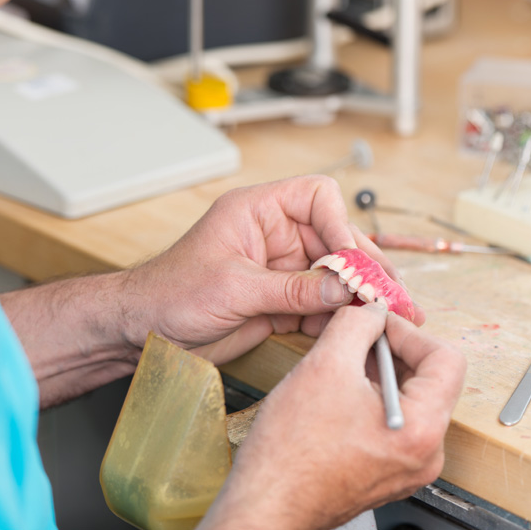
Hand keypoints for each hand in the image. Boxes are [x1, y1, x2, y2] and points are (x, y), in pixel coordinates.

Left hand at [121, 175, 422, 363]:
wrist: (140, 332)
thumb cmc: (168, 293)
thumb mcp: (233, 288)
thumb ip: (293, 289)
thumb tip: (345, 288)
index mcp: (259, 211)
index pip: (317, 197)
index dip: (340, 224)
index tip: (351, 260)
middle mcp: (275, 236)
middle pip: (336, 239)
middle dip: (364, 266)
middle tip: (390, 293)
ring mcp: (281, 270)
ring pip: (335, 276)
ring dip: (360, 296)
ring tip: (389, 315)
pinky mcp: (281, 302)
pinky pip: (321, 306)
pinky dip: (340, 319)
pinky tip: (357, 331)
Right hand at [198, 301, 465, 529]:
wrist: (266, 506)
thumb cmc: (290, 453)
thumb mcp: (325, 365)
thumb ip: (358, 324)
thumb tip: (373, 311)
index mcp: (422, 429)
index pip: (446, 359)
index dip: (409, 332)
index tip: (378, 324)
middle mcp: (425, 453)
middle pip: (430, 380)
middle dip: (393, 351)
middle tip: (358, 339)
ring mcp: (408, 467)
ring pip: (409, 400)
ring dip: (379, 374)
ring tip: (342, 367)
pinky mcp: (388, 473)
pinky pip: (394, 422)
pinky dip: (371, 399)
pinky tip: (339, 396)